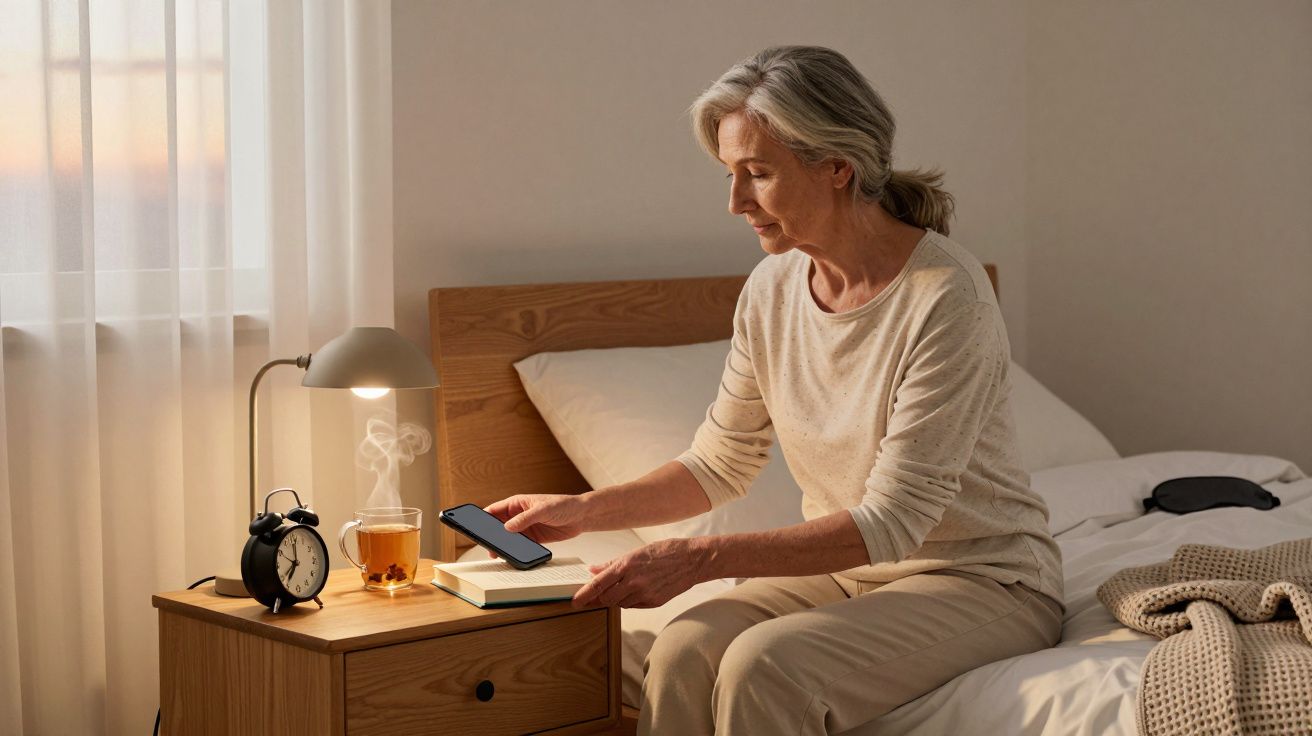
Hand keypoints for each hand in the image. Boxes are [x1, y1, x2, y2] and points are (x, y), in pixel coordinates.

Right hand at [483, 494, 589, 557]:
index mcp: (517, 503)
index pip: (494, 510)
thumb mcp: (543, 509)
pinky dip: (514, 551)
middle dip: (490, 535)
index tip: (474, 526)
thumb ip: (525, 518)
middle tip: (485, 544)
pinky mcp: (533, 539)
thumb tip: (508, 527)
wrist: (581, 516)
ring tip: (496, 553)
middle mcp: (518, 515)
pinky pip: (519, 546)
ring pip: (507, 538)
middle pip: (497, 526)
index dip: (483, 518)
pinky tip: (511, 556)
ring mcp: (525, 528)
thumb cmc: (563, 504)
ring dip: (502, 545)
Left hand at [572, 538, 710, 608]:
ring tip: (622, 587)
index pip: (598, 584)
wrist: (693, 560)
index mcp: (627, 565)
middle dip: (600, 598)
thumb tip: (593, 570)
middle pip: (606, 599)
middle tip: (596, 595)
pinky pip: (634, 606)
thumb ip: (613, 563)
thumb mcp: (637, 551)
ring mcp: (645, 594)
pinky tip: (635, 591)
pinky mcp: (654, 602)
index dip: (584, 595)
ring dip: (616, 598)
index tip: (575, 601)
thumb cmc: (666, 551)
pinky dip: (630, 600)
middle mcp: (634, 582)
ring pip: (620, 603)